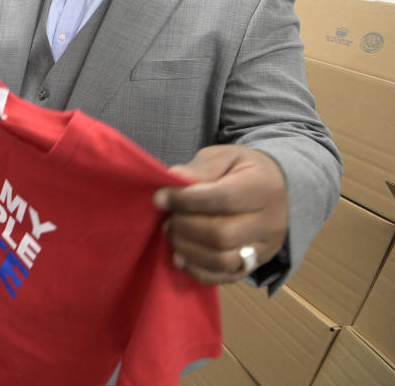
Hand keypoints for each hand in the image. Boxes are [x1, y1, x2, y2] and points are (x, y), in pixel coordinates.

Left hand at [153, 145, 287, 284]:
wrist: (275, 189)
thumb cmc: (242, 170)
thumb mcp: (224, 156)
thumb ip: (201, 168)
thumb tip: (172, 178)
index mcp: (263, 188)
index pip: (223, 199)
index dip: (186, 200)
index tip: (159, 198)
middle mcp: (270, 222)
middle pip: (221, 234)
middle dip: (184, 227)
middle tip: (168, 218)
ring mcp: (265, 248)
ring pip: (222, 260)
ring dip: (188, 249)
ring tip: (173, 233)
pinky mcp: (256, 265)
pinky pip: (224, 278)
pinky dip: (197, 270)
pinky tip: (180, 255)